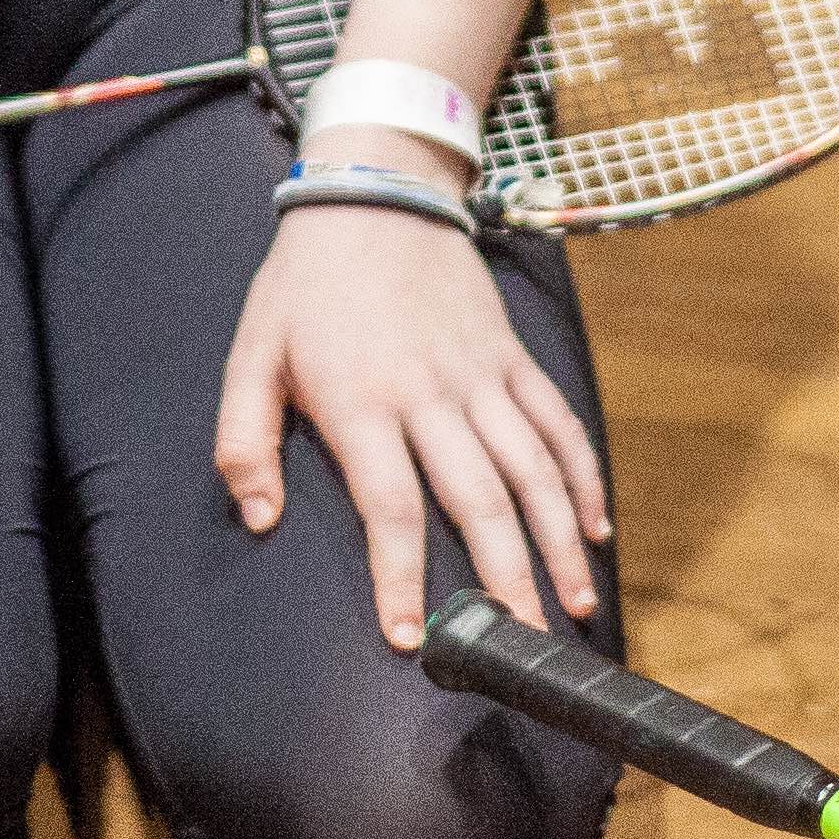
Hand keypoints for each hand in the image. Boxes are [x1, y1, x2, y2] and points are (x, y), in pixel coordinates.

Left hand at [216, 200, 605, 644]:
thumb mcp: (250, 355)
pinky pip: (556, 423)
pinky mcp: (511, 358)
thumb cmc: (304, 286)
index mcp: (362, 402)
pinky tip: (595, 528)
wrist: (373, 192)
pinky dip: (582, 476)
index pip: (390, 507)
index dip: (401, 576)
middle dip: (505, 579)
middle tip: (523, 646)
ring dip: (558, 541)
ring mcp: (481, 376)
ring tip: (573, 605)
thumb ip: (243, 440)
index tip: (411, 638)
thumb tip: (257, 517)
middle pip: (478, 501)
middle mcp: (431, 396)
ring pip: (532, 470)